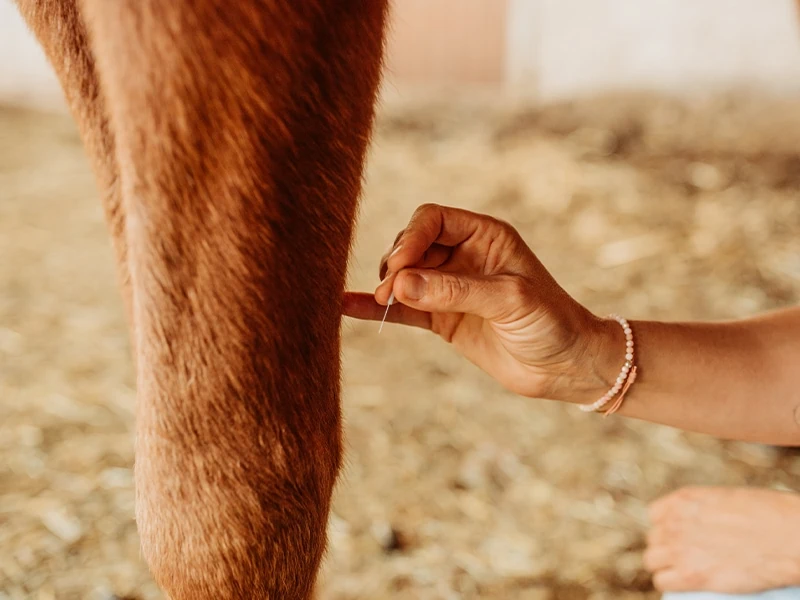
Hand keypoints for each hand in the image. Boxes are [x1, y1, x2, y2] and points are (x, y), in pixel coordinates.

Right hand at [343, 203, 613, 401]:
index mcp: (484, 236)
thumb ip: (454, 290)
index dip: (411, 238)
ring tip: (385, 302)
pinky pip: (404, 308)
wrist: (565, 366)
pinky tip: (348, 306)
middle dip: (397, 264)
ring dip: (388, 285)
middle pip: (412, 244)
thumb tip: (399, 284)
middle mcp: (463, 256)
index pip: (432, 220)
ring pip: (404, 274)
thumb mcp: (509, 299)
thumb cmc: (551, 323)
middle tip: (392, 292)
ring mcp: (450, 287)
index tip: (399, 269)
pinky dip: (378, 307)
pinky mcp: (443, 318)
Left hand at [645, 486, 799, 592]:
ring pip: (652, 561)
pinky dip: (670, 583)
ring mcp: (681, 548)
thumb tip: (703, 524)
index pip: (655, 515)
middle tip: (685, 555)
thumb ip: (705, 511)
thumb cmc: (768, 516)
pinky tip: (682, 583)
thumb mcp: (727, 499)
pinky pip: (663, 581)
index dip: (666, 527)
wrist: (787, 536)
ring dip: (666, 566)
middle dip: (667, 547)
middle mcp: (676, 522)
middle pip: (654, 539)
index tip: (677, 535)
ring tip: (682, 570)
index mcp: (684, 500)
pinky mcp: (692, 575)